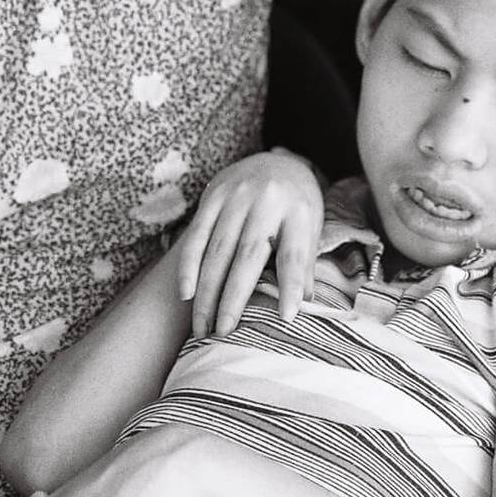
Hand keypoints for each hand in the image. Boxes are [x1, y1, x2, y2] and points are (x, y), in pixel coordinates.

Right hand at [176, 150, 323, 336]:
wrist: (277, 163)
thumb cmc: (297, 208)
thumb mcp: (310, 230)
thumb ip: (304, 265)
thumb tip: (302, 305)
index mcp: (299, 212)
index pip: (294, 254)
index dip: (290, 286)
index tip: (285, 318)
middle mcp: (266, 201)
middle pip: (248, 256)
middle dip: (234, 298)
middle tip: (223, 333)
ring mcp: (237, 196)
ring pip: (218, 250)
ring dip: (207, 292)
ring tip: (202, 326)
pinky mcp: (213, 195)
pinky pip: (197, 235)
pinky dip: (189, 266)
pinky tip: (185, 293)